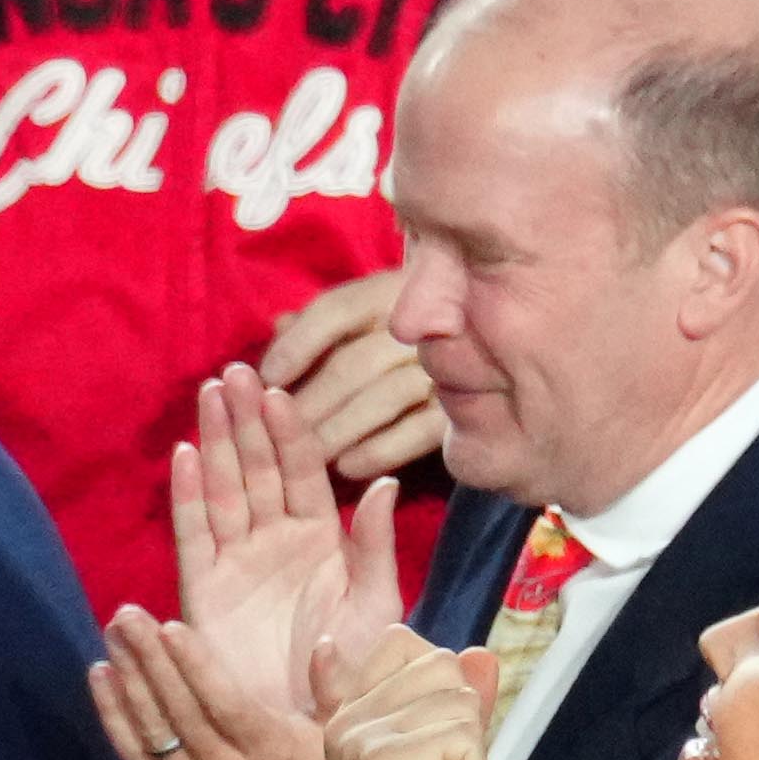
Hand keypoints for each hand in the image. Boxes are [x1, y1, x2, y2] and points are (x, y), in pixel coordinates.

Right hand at [90, 368, 403, 759]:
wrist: (314, 728)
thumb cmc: (355, 673)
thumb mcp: (378, 608)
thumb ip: (377, 546)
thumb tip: (384, 485)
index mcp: (321, 541)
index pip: (305, 473)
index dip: (291, 432)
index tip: (280, 392)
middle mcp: (276, 543)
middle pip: (259, 468)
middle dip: (246, 420)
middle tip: (236, 373)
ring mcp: (239, 562)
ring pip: (226, 489)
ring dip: (216, 441)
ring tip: (211, 395)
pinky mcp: (206, 589)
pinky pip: (195, 534)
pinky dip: (189, 496)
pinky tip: (185, 456)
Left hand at [257, 269, 448, 480]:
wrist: (492, 359)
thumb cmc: (400, 337)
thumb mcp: (363, 318)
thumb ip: (320, 323)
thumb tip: (280, 327)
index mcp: (391, 291)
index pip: (335, 310)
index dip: (296, 344)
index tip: (266, 377)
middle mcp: (422, 325)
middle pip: (353, 362)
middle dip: (311, 400)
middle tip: (277, 432)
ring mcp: (448, 370)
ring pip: (382, 399)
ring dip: (338, 430)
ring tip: (307, 454)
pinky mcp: (462, 413)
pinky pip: (416, 434)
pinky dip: (378, 452)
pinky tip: (347, 468)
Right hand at [317, 627, 502, 759]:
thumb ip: (461, 708)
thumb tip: (482, 653)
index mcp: (352, 715)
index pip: (403, 642)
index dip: (443, 690)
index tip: (431, 754)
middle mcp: (347, 720)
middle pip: (442, 663)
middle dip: (464, 725)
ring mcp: (359, 737)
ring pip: (459, 700)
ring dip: (470, 757)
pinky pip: (464, 737)